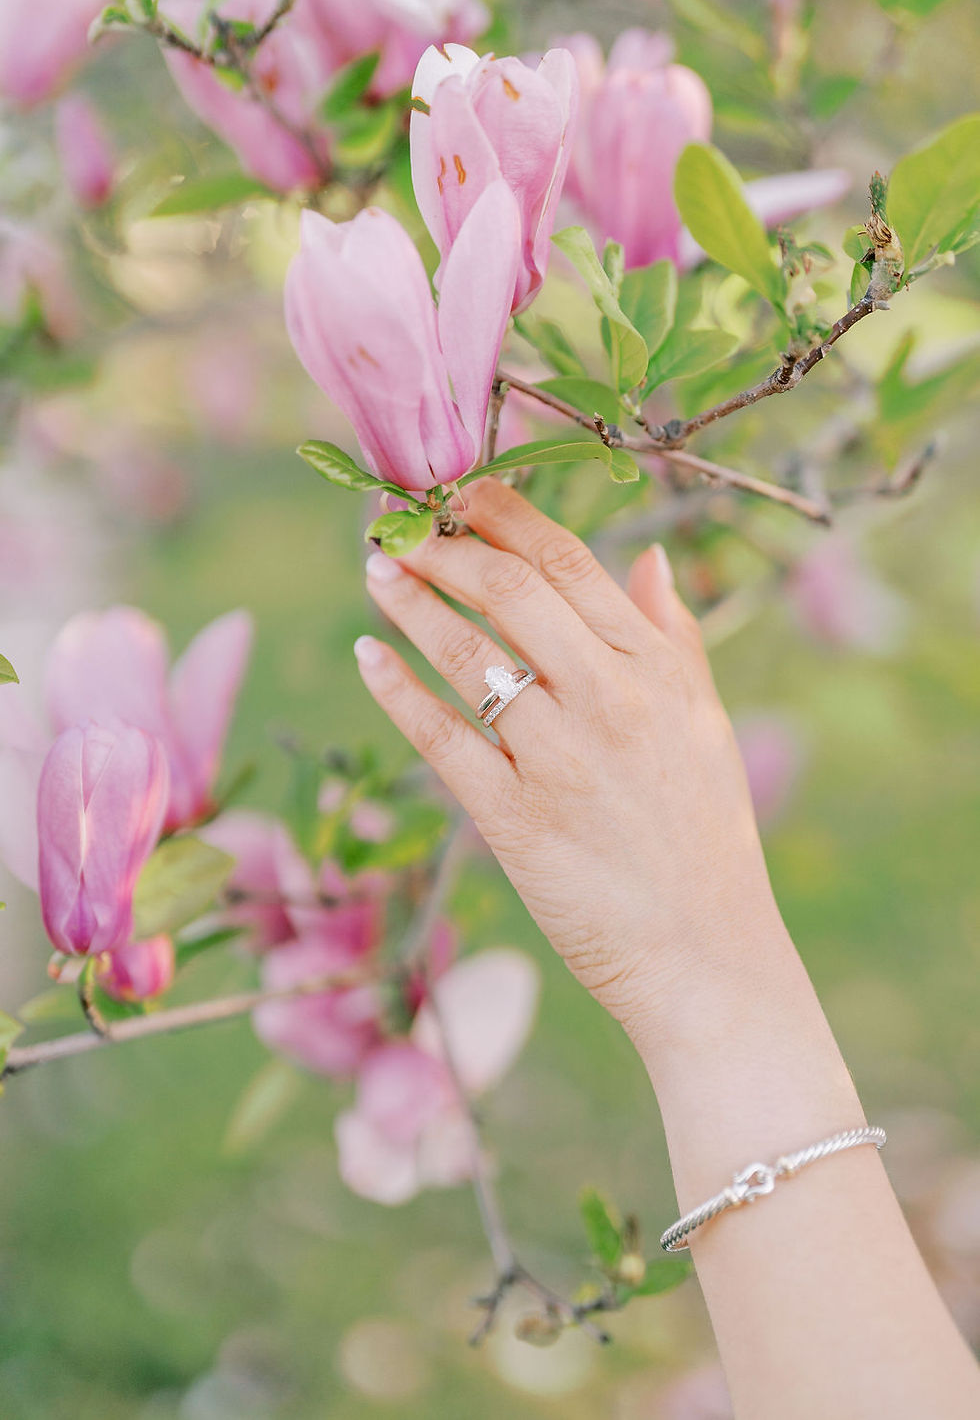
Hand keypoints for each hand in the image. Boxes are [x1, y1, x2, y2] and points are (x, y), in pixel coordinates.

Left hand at [354, 480, 785, 1049]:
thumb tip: (649, 561)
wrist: (706, 957)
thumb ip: (675, 638)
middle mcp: (610, 700)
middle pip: (510, 592)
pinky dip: (398, 690)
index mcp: (657, 669)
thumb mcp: (708, 726)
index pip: (570, 562)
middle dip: (445, 547)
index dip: (505, 515)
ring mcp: (560, 759)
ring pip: (468, 655)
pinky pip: (442, 739)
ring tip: (375, 571)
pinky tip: (368, 657)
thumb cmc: (705, 838)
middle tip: (398, 524)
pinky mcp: (515, 820)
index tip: (460, 490)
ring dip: (412, 604)